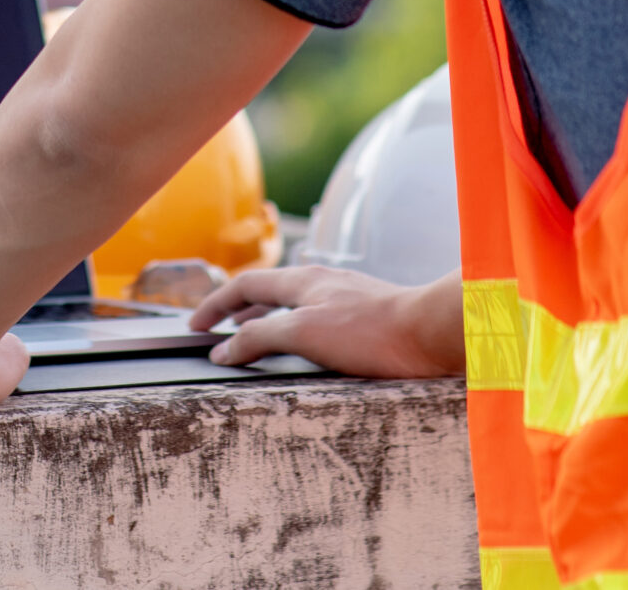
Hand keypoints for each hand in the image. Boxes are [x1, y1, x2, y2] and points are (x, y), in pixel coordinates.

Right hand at [188, 267, 464, 377]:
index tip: (195, 327)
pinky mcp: (368, 316)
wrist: (432, 333)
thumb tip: (225, 348)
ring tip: (256, 339)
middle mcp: (322, 282)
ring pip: (295, 304)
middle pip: (269, 291)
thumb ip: (260, 337)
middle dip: (239, 310)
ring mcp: (346, 297)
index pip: (245, 285)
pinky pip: (319, 317)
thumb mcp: (303, 333)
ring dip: (268, 319)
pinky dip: (298, 329)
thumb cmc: (372, 330)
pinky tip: (308, 347)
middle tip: (219, 331)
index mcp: (301, 280)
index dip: (216, 305)